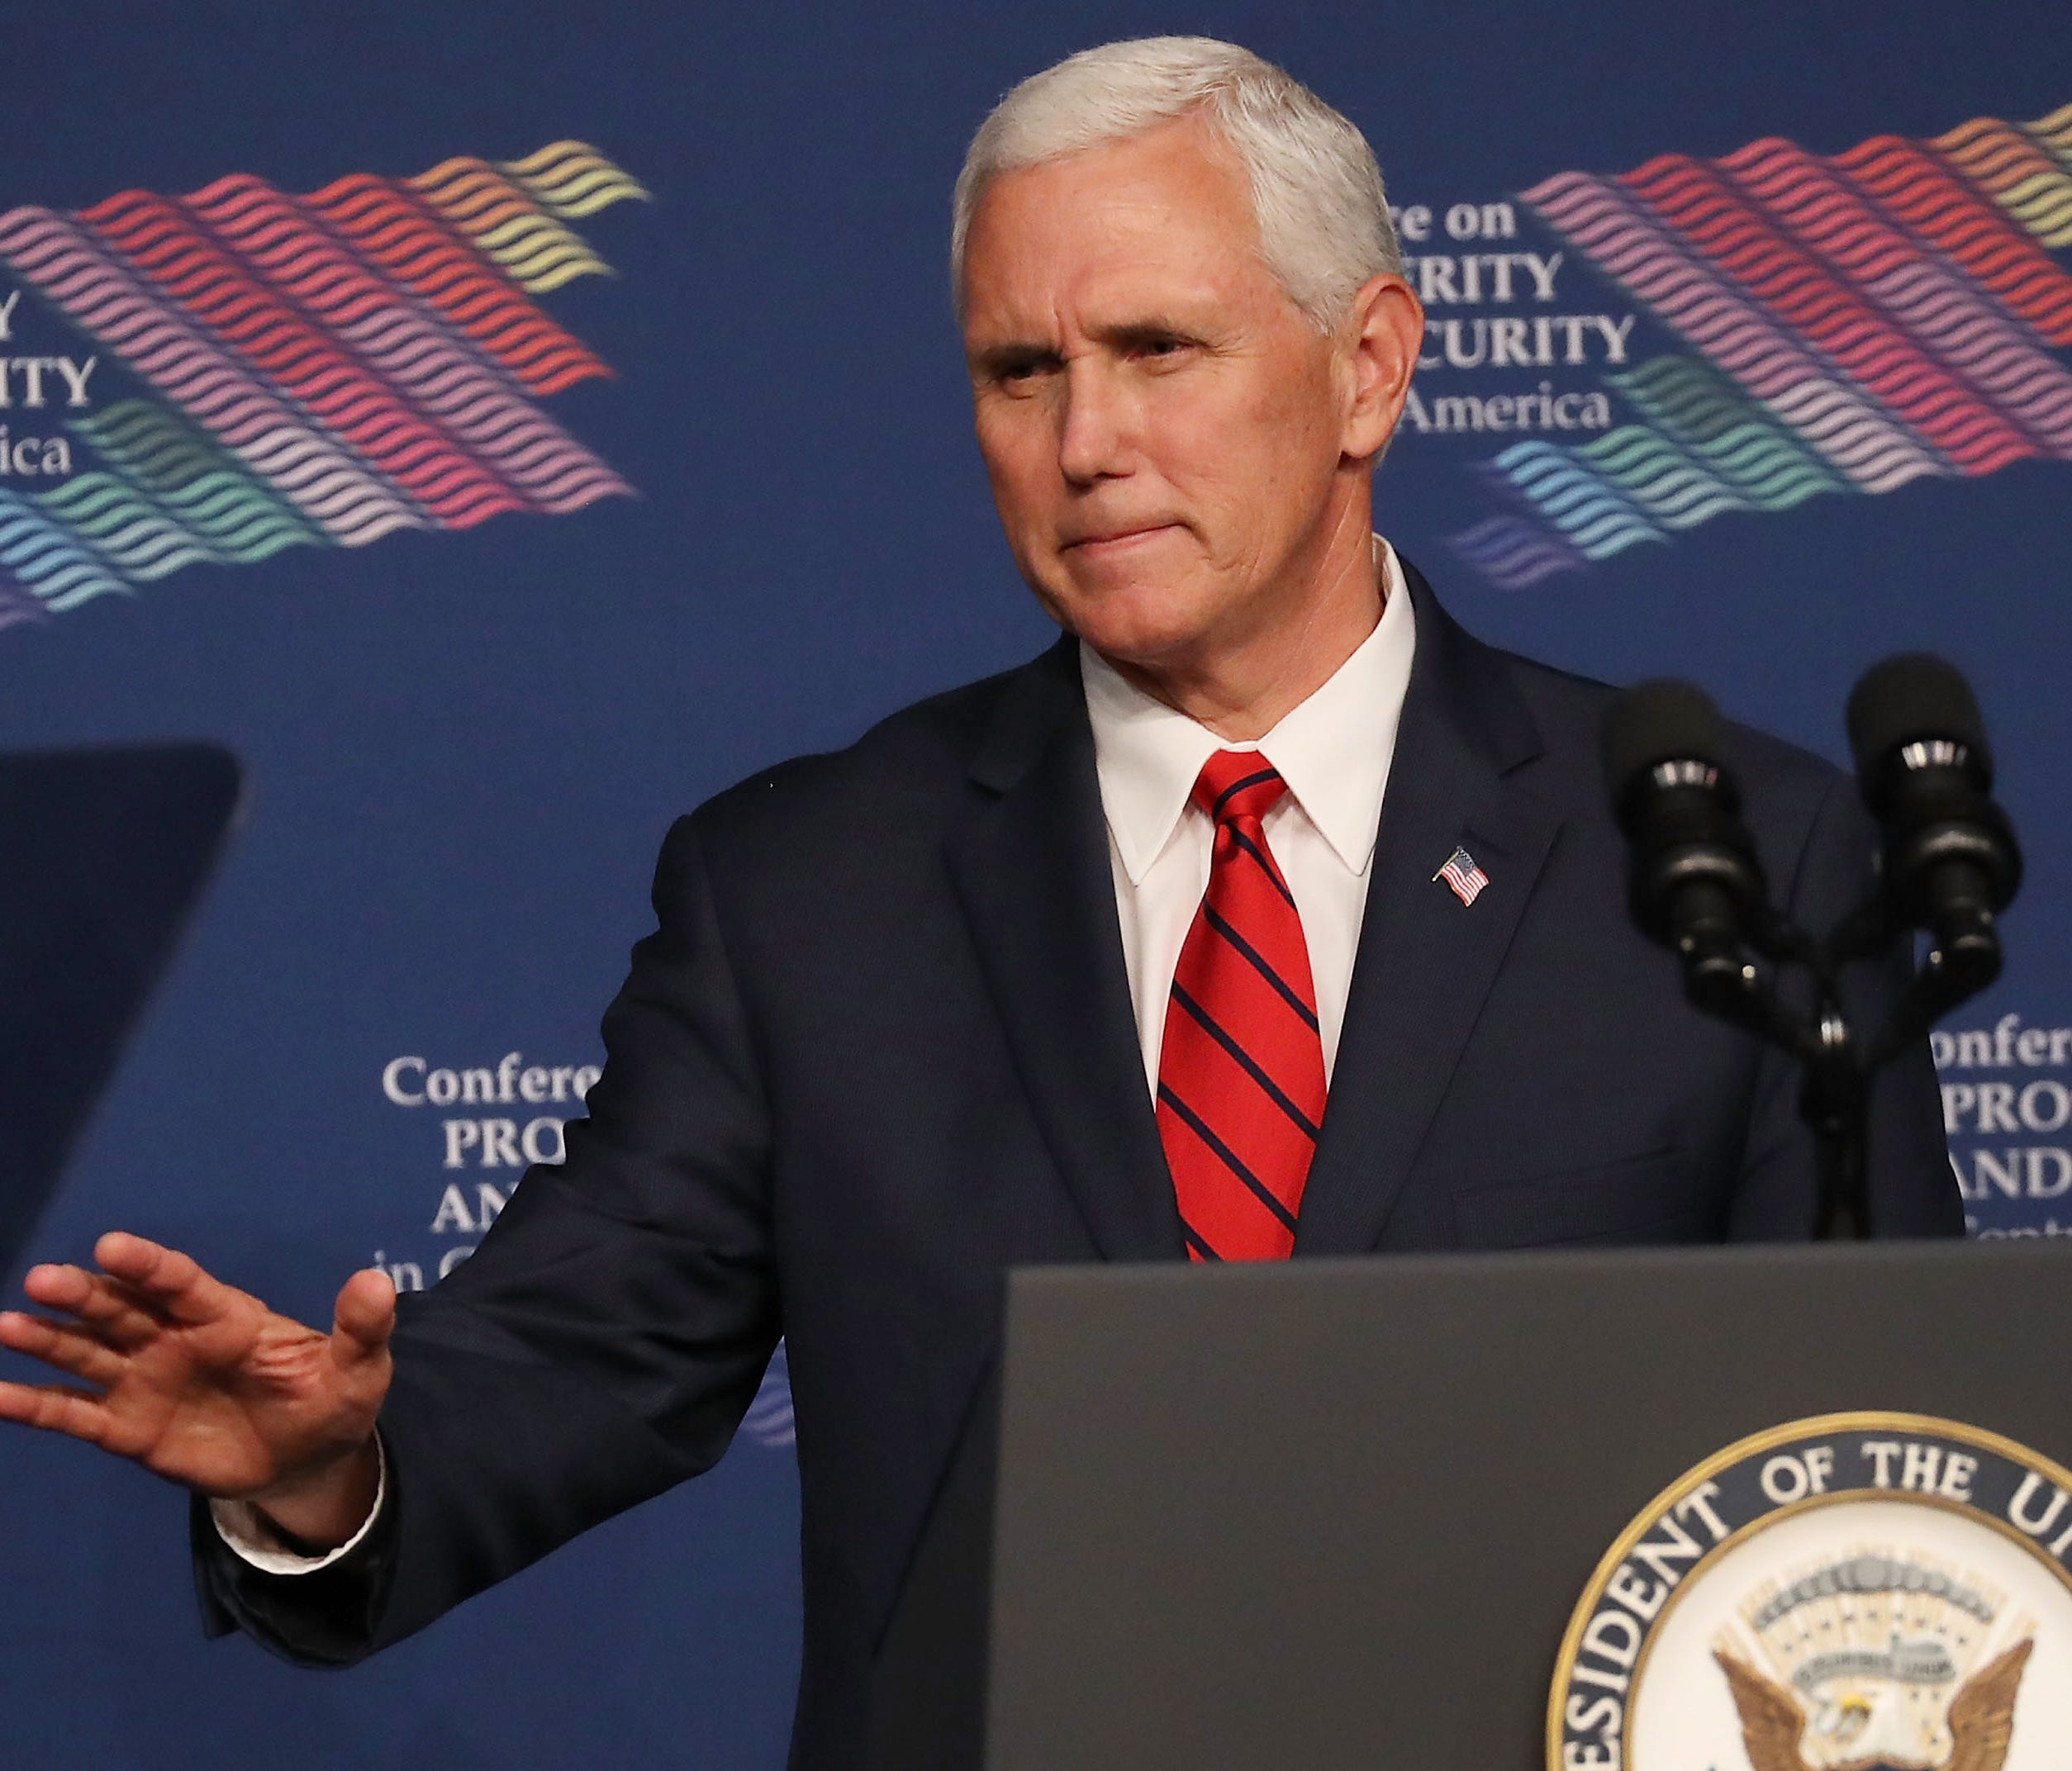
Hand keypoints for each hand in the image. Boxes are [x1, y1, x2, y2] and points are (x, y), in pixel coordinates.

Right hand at [0, 1232, 393, 1544]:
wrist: (309, 1458)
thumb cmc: (332, 1399)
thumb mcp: (360, 1367)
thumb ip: (361, 1327)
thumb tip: (378, 1282)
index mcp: (227, 1317)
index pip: (181, 1282)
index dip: (147, 1265)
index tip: (109, 1246)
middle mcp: (175, 1340)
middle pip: (123, 1310)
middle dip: (84, 1295)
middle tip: (42, 1279)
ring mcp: (147, 1381)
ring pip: (89, 1354)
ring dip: (48, 1340)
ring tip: (5, 1325)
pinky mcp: (129, 1429)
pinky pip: (76, 1414)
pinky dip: (35, 1406)